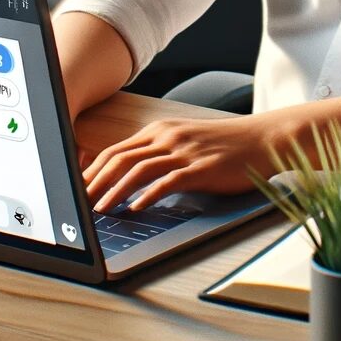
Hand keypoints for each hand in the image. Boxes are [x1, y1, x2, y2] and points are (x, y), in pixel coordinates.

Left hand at [82, 112, 289, 211]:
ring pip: (139, 169)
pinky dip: (149, 194)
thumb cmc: (225, 145)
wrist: (263, 139)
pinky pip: (168, 180)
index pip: (116, 150)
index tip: (77, 190)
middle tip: (78, 203)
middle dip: (96, 182)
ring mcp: (185, 151)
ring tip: (100, 210)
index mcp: (161, 130)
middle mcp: (168, 137)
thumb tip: (129, 176)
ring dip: (115, 191)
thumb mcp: (186, 141)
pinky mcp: (201, 167)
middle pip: (120, 158)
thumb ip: (159, 153)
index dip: (93, 171)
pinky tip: (137, 207)